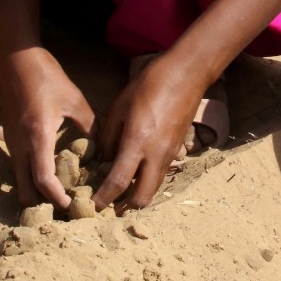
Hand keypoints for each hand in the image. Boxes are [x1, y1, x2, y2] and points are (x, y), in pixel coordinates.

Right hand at [0, 46, 95, 208]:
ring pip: (19, 180)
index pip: (42, 179)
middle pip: (24, 190)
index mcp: (37, 136)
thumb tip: (102, 149)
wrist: (15, 59)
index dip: (57, 198)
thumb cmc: (45, 76)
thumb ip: (89, 126)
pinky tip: (51, 170)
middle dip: (43, 203)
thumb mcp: (74, 100)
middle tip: (66, 204)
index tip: (71, 206)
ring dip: (36, 190)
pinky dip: (31, 175)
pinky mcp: (9, 138)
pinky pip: (18, 167)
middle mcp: (19, 145)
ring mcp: (10, 143)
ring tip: (61, 191)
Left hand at [94, 52, 208, 210]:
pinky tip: (137, 173)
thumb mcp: (120, 105)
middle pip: (142, 197)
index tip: (93, 204)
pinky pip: (161, 174)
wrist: (187, 73)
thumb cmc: (149, 84)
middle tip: (108, 205)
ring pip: (154, 188)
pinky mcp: (178, 148)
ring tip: (120, 192)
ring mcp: (170, 153)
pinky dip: (148, 181)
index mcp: (138, 142)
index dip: (104, 197)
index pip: (119, 181)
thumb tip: (104, 158)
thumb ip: (109, 135)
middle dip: (124, 207)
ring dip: (137, 195)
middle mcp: (156, 154)